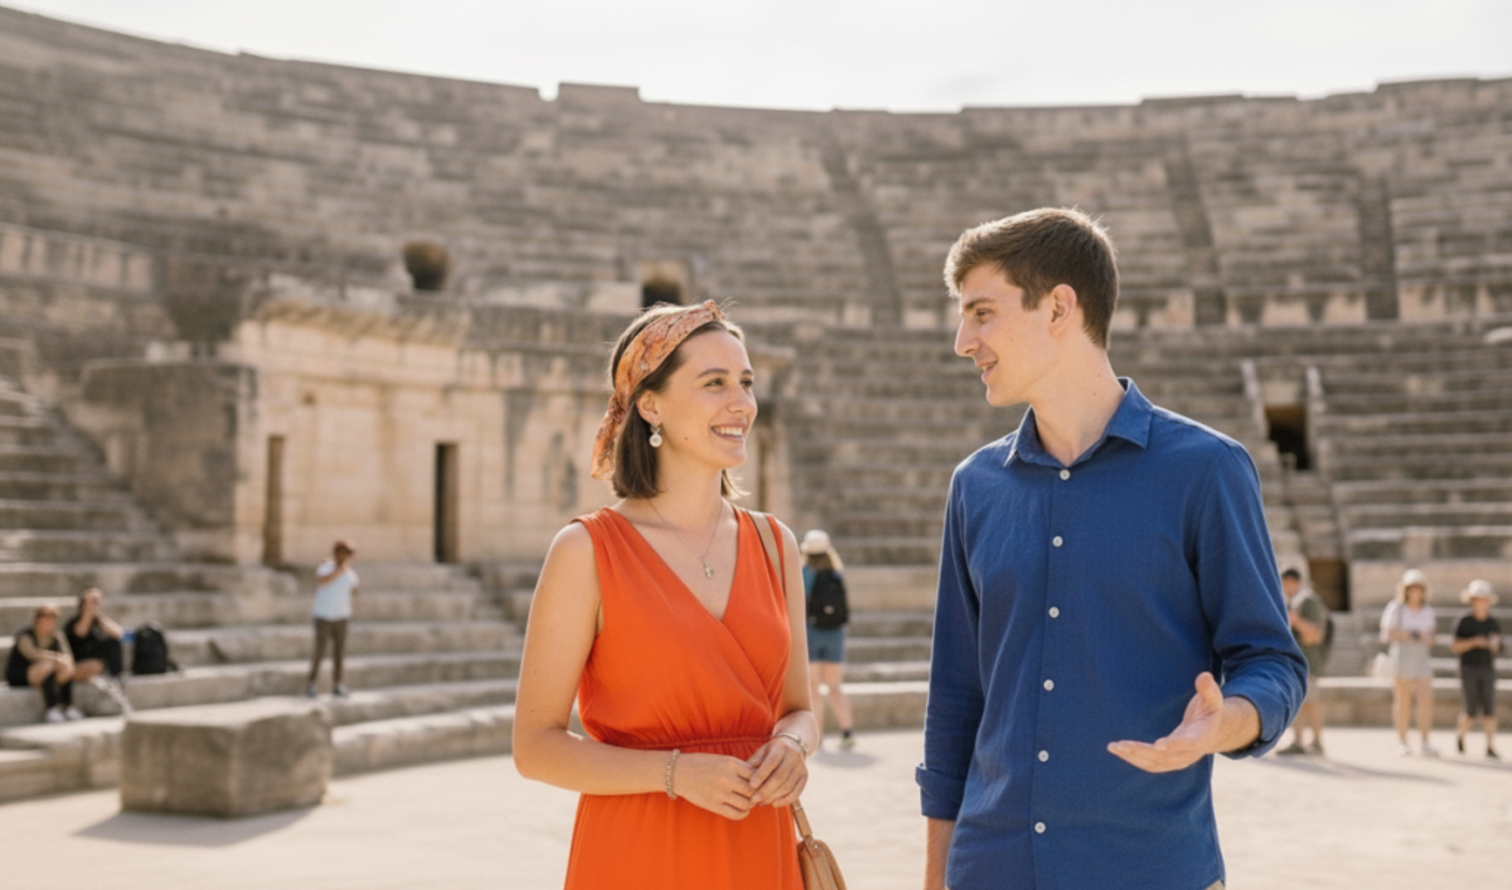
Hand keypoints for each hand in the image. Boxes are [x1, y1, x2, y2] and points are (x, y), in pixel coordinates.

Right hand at [671, 752, 757, 820]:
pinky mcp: (713, 805)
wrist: (679, 772)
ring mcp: (720, 792)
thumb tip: (760, 778)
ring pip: (747, 804)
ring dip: (751, 805)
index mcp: (731, 763)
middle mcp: (727, 777)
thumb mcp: (723, 759)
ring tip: (748, 802)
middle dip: (758, 794)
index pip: (757, 775)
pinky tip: (742, 810)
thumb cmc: (703, 764)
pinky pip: (736, 814)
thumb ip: (740, 767)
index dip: (761, 781)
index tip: (760, 784)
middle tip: (756, 795)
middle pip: (754, 790)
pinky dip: (743, 814)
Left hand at [745, 737, 807, 807]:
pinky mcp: (804, 777)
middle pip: (779, 777)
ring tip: (761, 802)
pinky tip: (774, 804)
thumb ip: (754, 762)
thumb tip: (743, 776)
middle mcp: (792, 757)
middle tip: (754, 800)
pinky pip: (796, 792)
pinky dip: (785, 800)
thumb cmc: (772, 751)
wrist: (794, 745)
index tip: (750, 786)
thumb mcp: (763, 751)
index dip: (760, 775)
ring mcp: (800, 767)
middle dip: (766, 790)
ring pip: (787, 786)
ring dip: (773, 797)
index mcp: (780, 748)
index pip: (770, 763)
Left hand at [1107, 672, 1257, 772]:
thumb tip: (1204, 676)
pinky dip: (1134, 760)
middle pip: (1165, 757)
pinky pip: (1150, 765)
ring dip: (1134, 757)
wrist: (1214, 732)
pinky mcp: (1169, 763)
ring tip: (1114, 747)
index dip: (1174, 745)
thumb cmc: (1210, 711)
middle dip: (1143, 752)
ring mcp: (1179, 761)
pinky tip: (1119, 751)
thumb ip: (1208, 689)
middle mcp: (1190, 754)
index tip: (1158, 745)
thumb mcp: (1213, 699)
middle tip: (1121, 745)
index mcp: (1200, 738)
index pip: (1188, 743)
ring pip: (1155, 764)